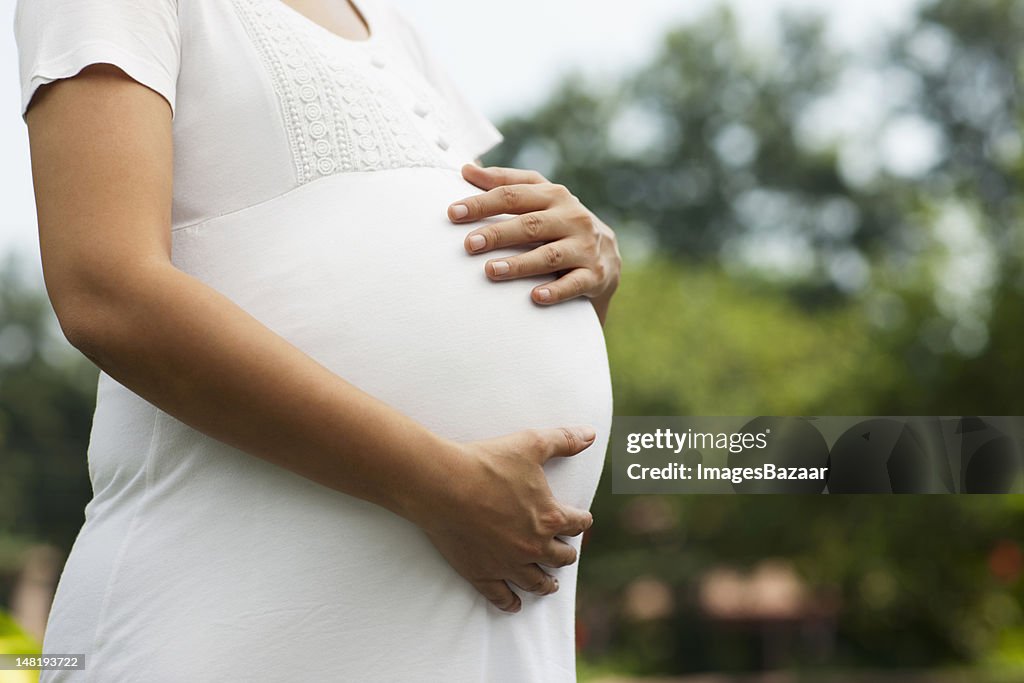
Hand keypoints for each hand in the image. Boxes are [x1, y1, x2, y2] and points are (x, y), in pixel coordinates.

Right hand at [409, 426, 596, 613]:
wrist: (443, 484)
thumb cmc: (487, 462)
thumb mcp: (531, 444)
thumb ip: (563, 440)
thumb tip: (590, 434)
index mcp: (550, 517)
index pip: (578, 524)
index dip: (581, 521)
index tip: (580, 521)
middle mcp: (534, 546)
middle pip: (561, 557)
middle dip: (566, 553)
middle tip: (565, 552)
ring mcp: (508, 563)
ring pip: (536, 581)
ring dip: (546, 583)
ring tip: (550, 584)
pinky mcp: (482, 573)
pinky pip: (501, 596)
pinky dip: (511, 602)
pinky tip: (515, 605)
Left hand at [448, 164, 620, 322]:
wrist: (607, 257)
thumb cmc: (560, 223)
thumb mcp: (538, 198)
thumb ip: (505, 183)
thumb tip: (467, 168)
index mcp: (553, 195)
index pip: (513, 194)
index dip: (482, 203)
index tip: (453, 213)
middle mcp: (572, 217)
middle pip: (530, 224)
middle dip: (498, 233)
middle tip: (469, 244)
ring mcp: (585, 246)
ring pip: (549, 255)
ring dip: (520, 264)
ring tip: (491, 270)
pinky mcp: (594, 274)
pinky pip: (574, 284)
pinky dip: (555, 291)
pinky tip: (535, 297)